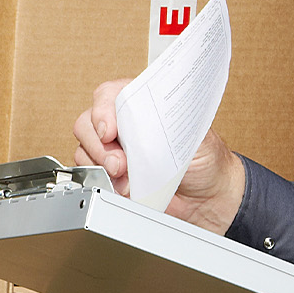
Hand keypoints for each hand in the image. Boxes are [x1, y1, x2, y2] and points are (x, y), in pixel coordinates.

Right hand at [72, 78, 246, 234]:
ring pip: (85, 150)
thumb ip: (167, 123)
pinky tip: (126, 187)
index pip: (109, 94)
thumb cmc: (206, 159)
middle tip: (120, 164)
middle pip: (87, 122)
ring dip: (103, 167)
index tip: (110, 131)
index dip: (103, 110)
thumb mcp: (194, 135)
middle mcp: (125, 124)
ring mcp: (115, 150)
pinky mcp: (111, 176)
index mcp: (144, 104)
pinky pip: (90, 174)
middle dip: (100, 146)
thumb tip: (145, 121)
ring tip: (128, 178)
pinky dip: (104, 183)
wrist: (208, 198)